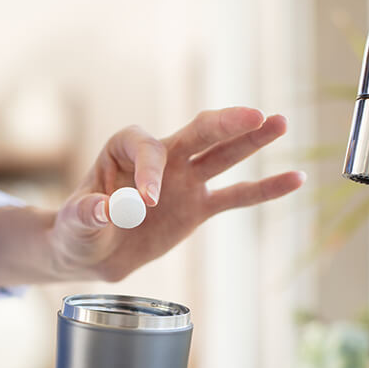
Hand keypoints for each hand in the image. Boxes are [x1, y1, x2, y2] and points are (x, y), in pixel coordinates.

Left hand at [50, 107, 303, 281]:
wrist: (93, 252)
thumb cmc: (78, 230)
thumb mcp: (74, 224)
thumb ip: (87, 214)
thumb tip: (103, 209)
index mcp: (124, 149)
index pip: (146, 148)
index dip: (150, 170)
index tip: (147, 201)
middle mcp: (160, 156)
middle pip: (197, 133)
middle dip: (224, 124)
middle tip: (253, 115)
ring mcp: (184, 179)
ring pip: (222, 155)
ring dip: (251, 140)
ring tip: (281, 123)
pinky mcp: (199, 206)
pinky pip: (236, 196)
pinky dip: (264, 189)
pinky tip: (295, 179)